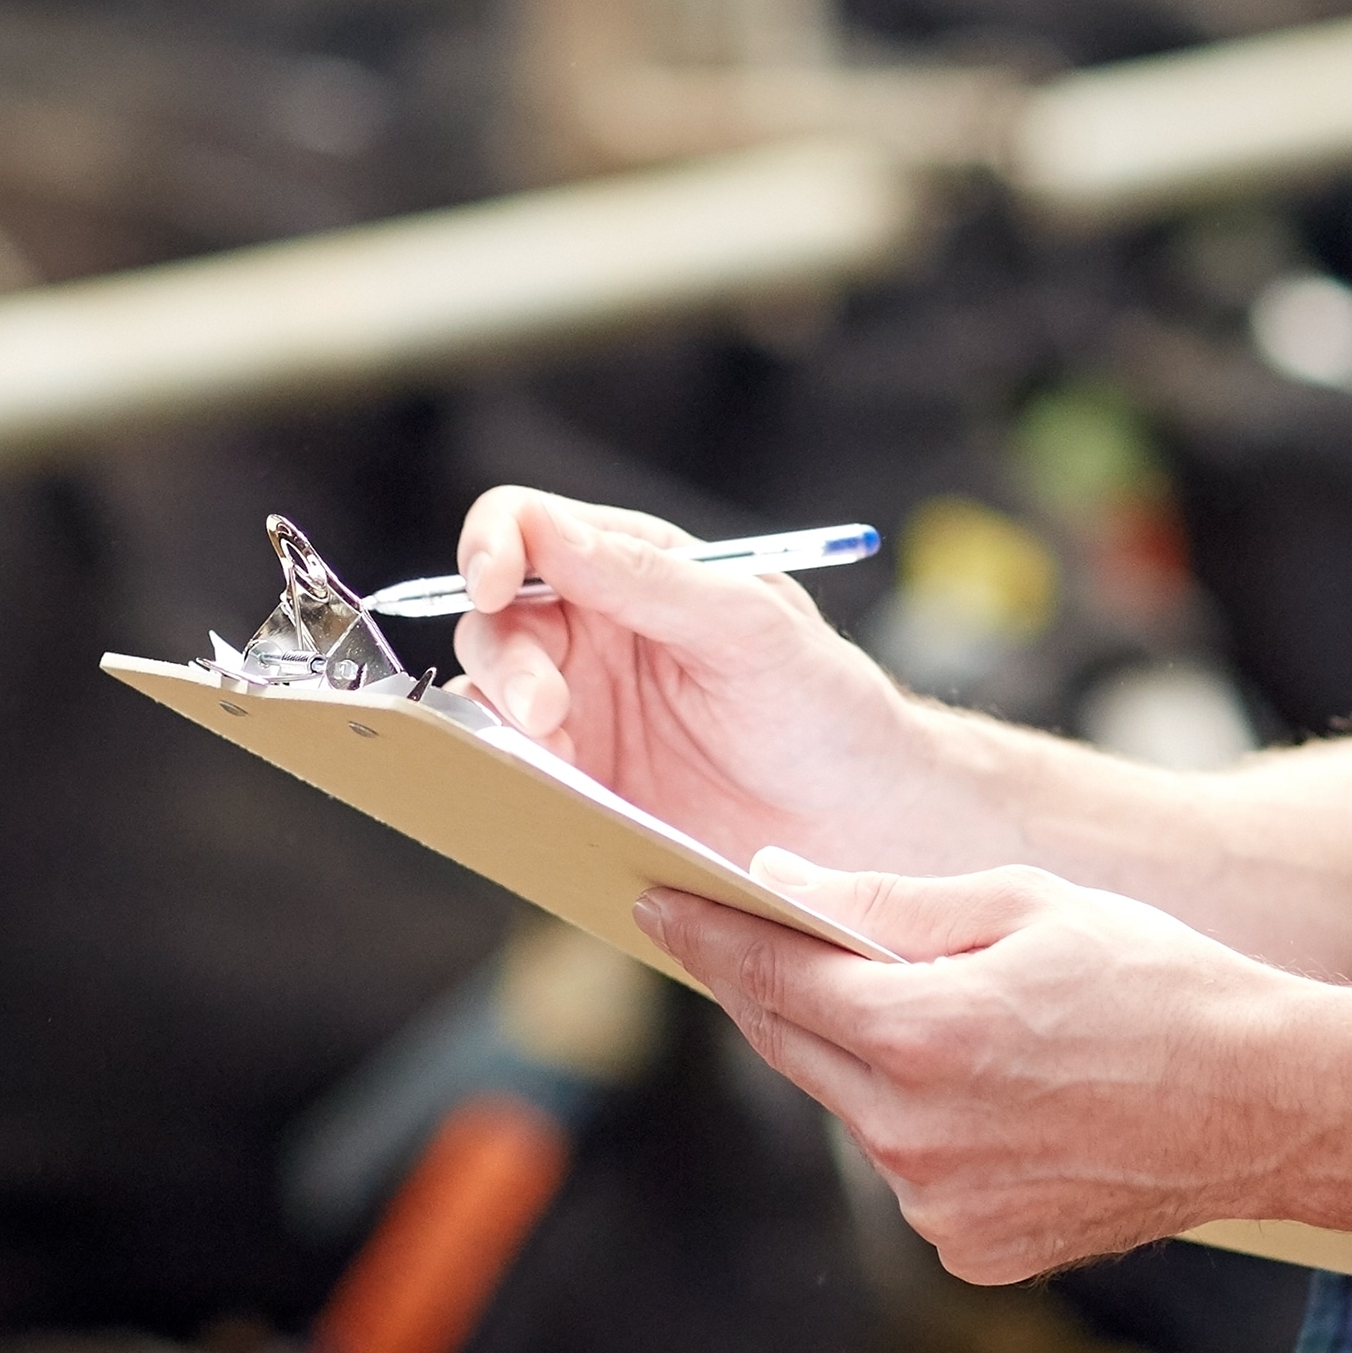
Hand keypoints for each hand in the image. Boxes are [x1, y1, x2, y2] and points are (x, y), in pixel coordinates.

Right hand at [451, 488, 973, 872]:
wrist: (864, 825)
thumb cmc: (825, 708)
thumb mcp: (749, 629)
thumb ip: (647, 580)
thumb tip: (544, 530)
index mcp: (633, 568)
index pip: (527, 527)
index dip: (491, 545)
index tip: (493, 583)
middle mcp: (594, 633)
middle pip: (492, 618)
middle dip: (504, 660)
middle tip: (548, 712)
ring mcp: (580, 711)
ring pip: (487, 698)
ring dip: (502, 724)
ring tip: (562, 762)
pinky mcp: (579, 787)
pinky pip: (511, 774)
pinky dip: (512, 782)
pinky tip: (559, 799)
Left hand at [639, 856, 1327, 1284]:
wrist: (1270, 1106)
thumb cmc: (1160, 983)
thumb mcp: (1026, 905)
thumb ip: (890, 903)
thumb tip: (784, 883)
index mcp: (923, 1034)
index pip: (772, 976)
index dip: (709, 934)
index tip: (657, 904)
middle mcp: (913, 1133)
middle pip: (795, 1045)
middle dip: (772, 987)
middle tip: (746, 935)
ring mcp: (938, 1204)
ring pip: (855, 1110)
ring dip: (869, 1061)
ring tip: (951, 1021)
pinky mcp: (971, 1249)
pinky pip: (912, 1171)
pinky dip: (926, 1128)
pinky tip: (1000, 1098)